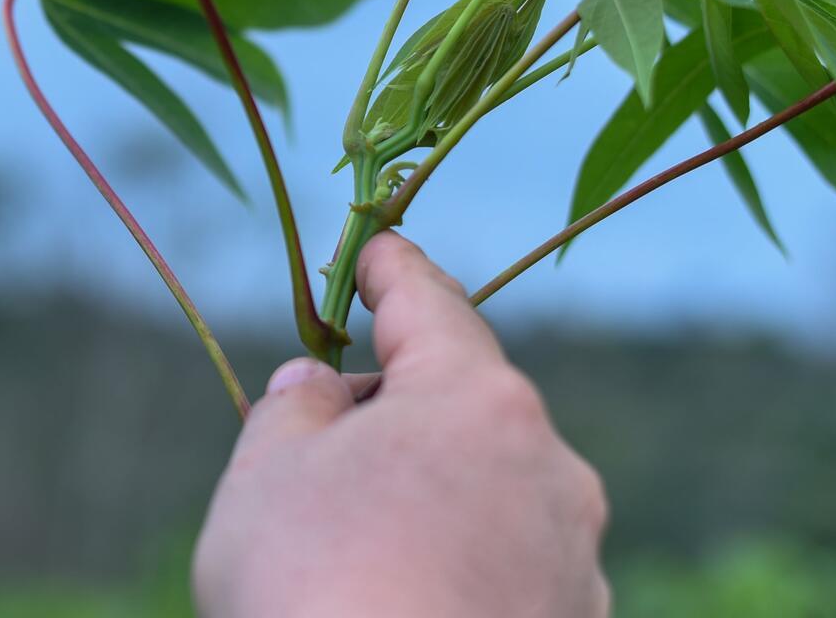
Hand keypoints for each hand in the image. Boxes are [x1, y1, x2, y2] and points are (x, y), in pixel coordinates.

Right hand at [192, 233, 607, 616]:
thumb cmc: (309, 590)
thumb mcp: (264, 477)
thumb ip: (293, 410)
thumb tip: (322, 389)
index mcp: (477, 402)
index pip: (432, 307)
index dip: (394, 272)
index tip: (375, 252)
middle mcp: (549, 467)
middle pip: (466, 405)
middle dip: (398, 409)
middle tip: (319, 440)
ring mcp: (571, 557)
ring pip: (492, 491)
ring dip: (430, 493)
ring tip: (348, 548)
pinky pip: (507, 564)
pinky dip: (456, 561)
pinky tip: (395, 599)